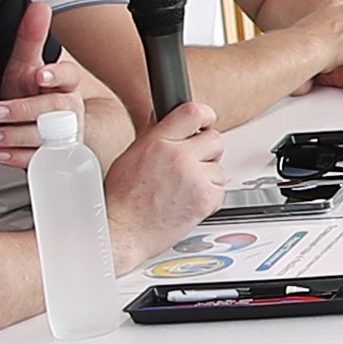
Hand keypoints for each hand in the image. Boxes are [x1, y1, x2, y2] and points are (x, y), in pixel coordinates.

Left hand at [0, 0, 126, 166]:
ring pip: (45, 138)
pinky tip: (2, 153)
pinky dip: (19, 158)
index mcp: (66, 86)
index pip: (69, 77)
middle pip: (55, 111)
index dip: (56, 75)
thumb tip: (39, 6)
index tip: (40, 75)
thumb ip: (32, 37)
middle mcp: (67, 111)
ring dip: (16, 136)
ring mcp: (61, 136)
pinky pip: (39, 161)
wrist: (44, 129)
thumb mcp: (28, 65)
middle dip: (25, 110)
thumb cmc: (35, 94)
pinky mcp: (51, 158)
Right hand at [105, 94, 227, 249]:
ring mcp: (193, 177)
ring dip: (207, 178)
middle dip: (208, 151)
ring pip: (218, 168)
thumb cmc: (122, 199)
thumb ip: (154, 136)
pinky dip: (209, 198)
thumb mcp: (131, 156)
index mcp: (158, 141)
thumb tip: (165, 119)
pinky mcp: (205, 198)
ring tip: (183, 189)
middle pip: (215, 139)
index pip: (194, 112)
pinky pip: (220, 190)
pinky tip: (188, 202)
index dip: (205, 116)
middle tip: (194, 164)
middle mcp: (178, 156)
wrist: (122, 231)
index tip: (206, 123)